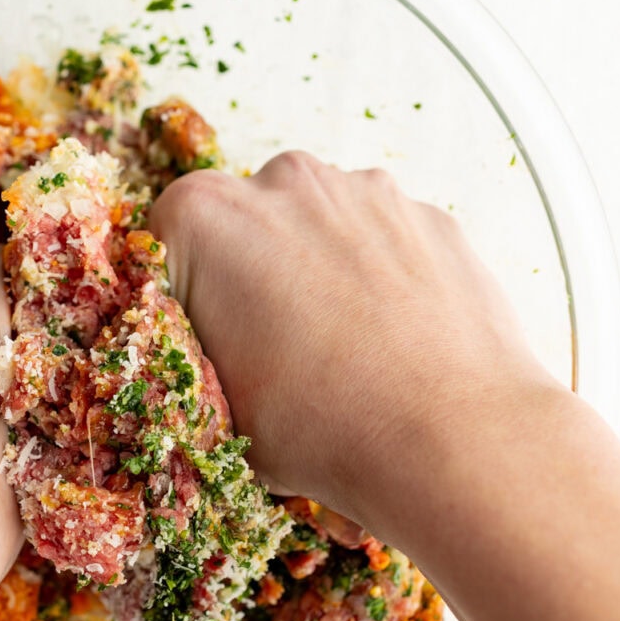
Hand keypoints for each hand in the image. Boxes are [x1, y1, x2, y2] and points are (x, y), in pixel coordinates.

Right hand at [150, 152, 557, 528]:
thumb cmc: (321, 428)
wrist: (452, 439)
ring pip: (322, 226)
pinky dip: (382, 280)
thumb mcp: (216, 407)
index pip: (167, 241)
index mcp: (208, 217)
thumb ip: (194, 353)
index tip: (203, 339)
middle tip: (273, 351)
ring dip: (320, 273)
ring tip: (343, 353)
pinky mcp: (430, 217)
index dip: (181, 295)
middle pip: (247, 222)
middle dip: (252, 274)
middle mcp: (286, 181)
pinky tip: (392, 344)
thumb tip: (195, 349)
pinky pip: (386, 241)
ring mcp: (367, 191)